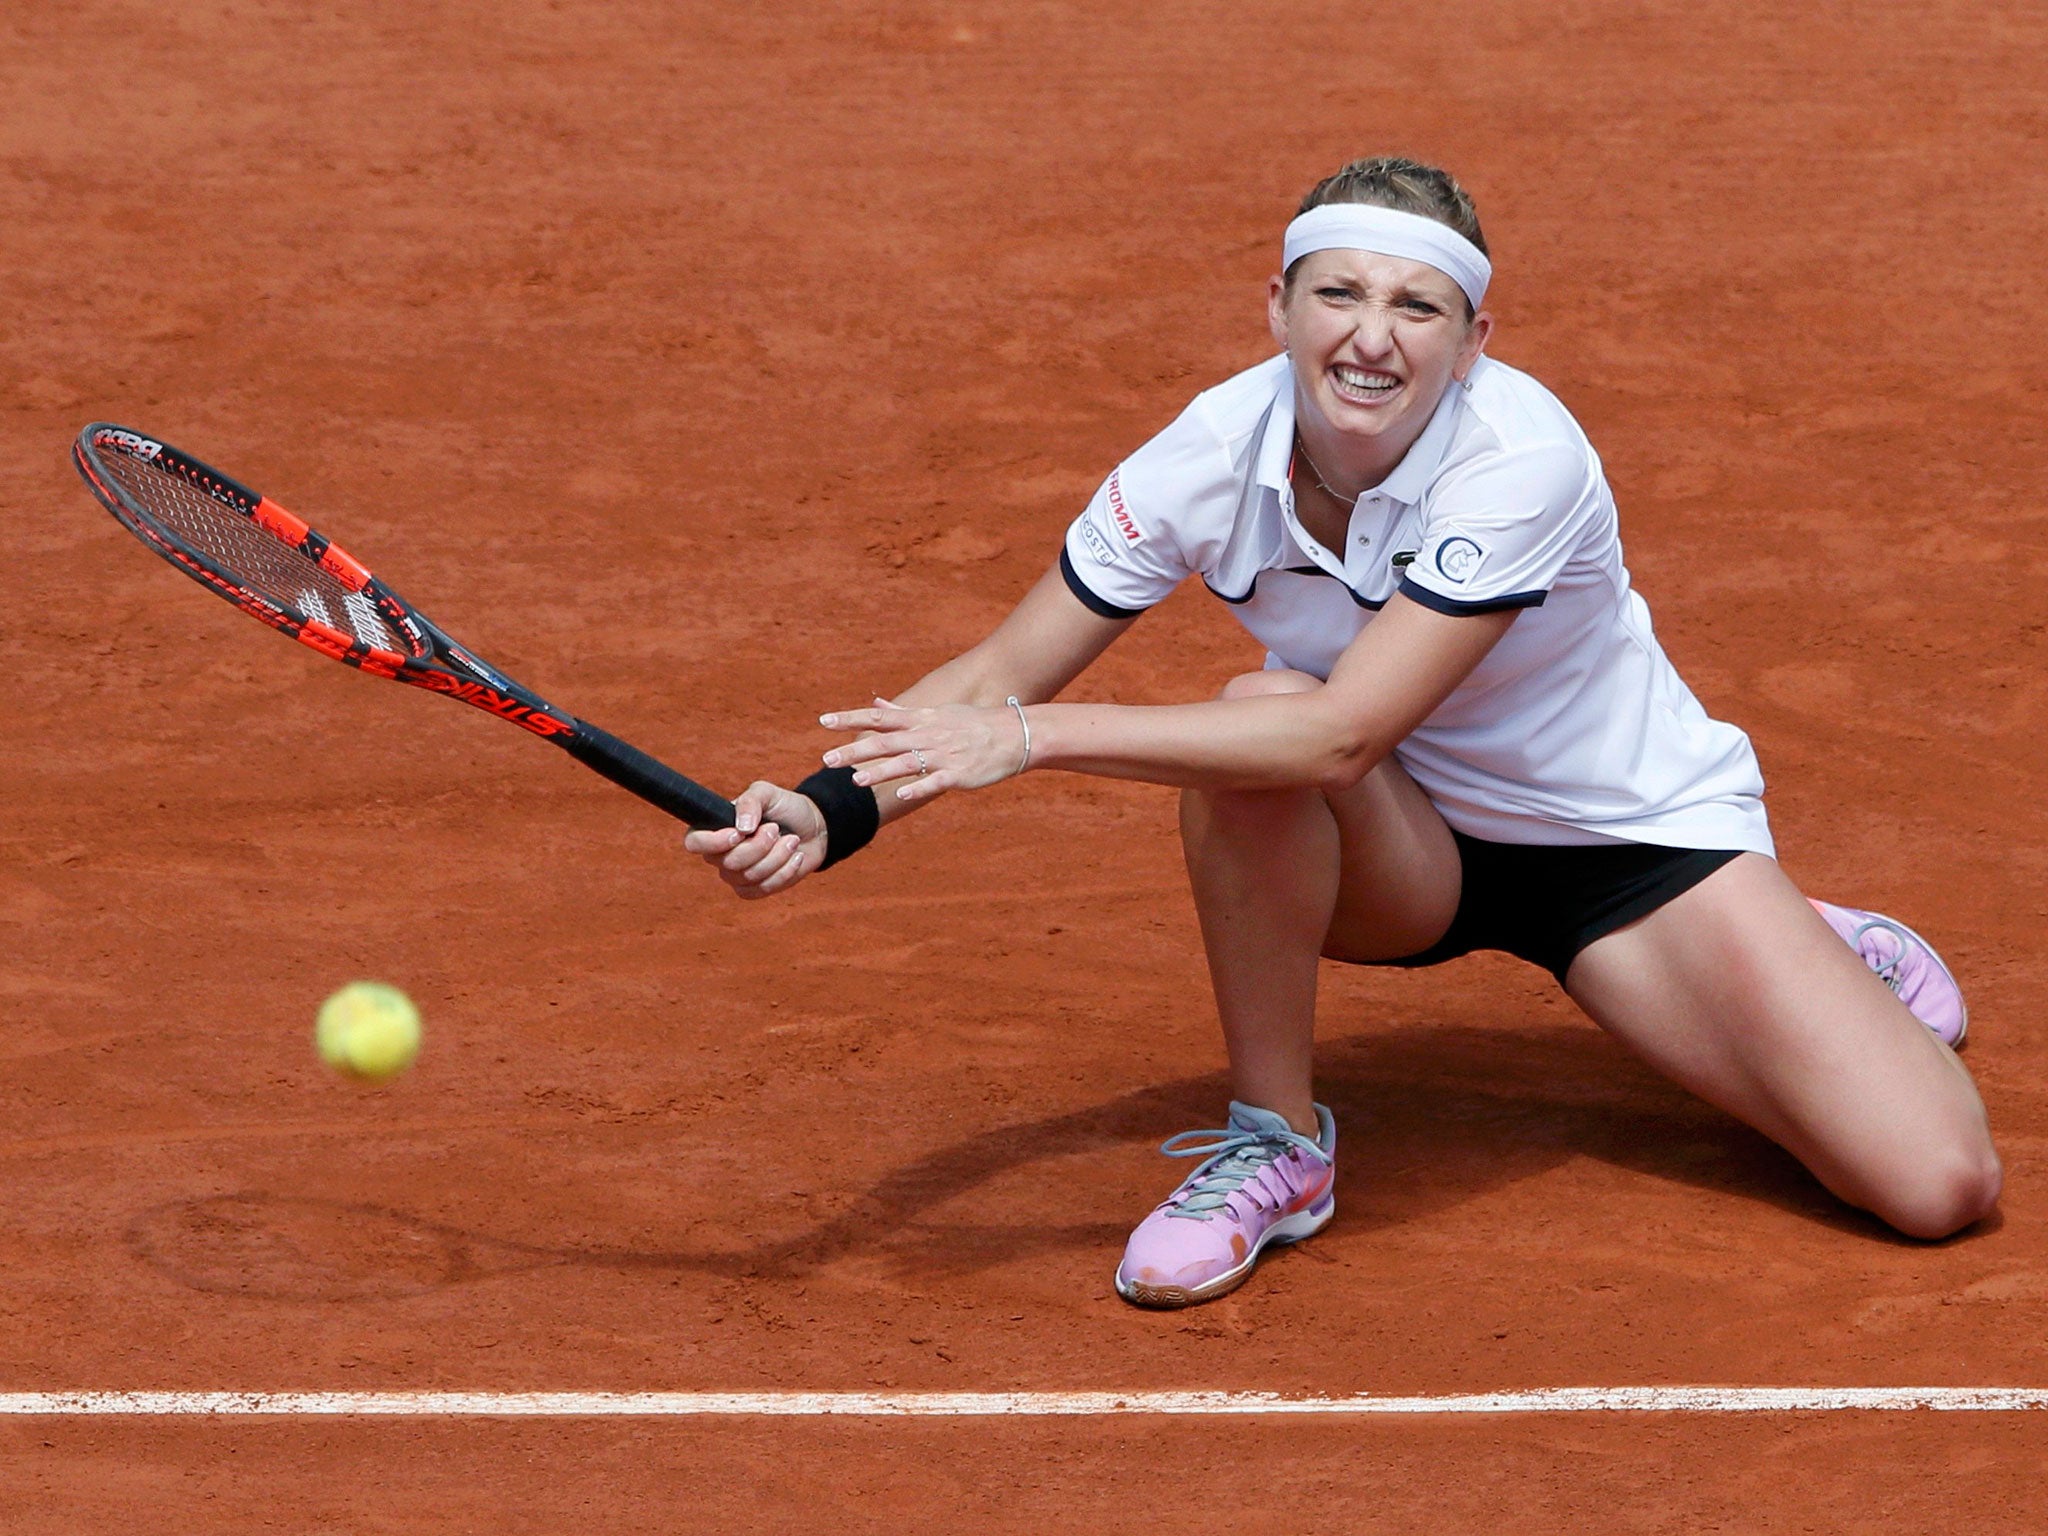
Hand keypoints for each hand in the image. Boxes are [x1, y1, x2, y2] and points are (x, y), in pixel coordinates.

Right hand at [682, 781, 827, 898]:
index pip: (694, 842)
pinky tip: (795, 857)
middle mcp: (721, 854)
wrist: (813, 828)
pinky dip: (785, 871)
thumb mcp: (767, 793)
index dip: (713, 842)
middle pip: (729, 863)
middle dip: (759, 845)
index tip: (739, 834)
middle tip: (776, 829)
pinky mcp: (755, 889)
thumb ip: (750, 801)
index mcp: (715, 828)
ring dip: (777, 856)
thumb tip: (741, 826)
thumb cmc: (785, 808)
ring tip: (791, 840)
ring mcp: (736, 875)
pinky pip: (764, 889)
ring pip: (750, 876)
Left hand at [819, 697, 1028, 807]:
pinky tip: (902, 794)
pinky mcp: (959, 774)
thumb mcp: (936, 713)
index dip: (850, 718)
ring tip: (856, 780)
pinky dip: (919, 787)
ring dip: (880, 771)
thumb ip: (902, 713)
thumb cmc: (973, 724)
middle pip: (886, 742)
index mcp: (920, 720)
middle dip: (855, 751)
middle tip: (827, 760)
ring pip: (906, 762)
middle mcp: (927, 735)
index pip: (879, 718)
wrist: (1014, 734)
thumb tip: (875, 704)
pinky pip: (935, 781)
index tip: (824, 721)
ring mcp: (943, 755)